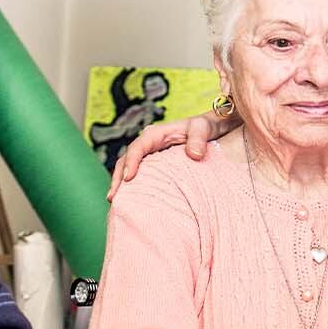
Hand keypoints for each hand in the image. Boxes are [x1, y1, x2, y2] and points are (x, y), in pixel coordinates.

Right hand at [107, 110, 234, 198]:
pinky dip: (134, 186)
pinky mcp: (157, 165)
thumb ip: (199, 139)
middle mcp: (150, 144)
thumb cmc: (207, 126)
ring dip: (121, 184)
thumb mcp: (204, 127)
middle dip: (118, 177)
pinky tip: (131, 201)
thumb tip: (194, 155)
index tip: (129, 178)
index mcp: (157, 133)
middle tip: (113, 197)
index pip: (138, 147)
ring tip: (116, 202)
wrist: (214, 128)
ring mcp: (151, 155)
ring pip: (130, 168)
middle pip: (127, 159)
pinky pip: (142, 175)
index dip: (131, 161)